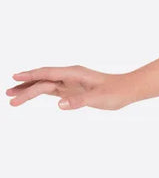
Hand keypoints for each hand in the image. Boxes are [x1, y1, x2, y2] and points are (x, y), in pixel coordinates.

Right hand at [7, 66, 130, 111]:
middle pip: (42, 80)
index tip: (15, 77)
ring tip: (12, 98)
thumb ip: (79, 101)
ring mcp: (70, 83)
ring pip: (45, 85)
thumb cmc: (116, 92)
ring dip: (29, 90)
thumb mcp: (98, 97)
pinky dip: (40, 92)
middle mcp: (70, 76)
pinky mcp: (72, 90)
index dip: (31, 75)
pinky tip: (31, 95)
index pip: (48, 73)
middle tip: (8, 96)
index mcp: (74, 73)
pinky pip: (52, 90)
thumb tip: (59, 104)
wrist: (128, 90)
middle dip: (25, 87)